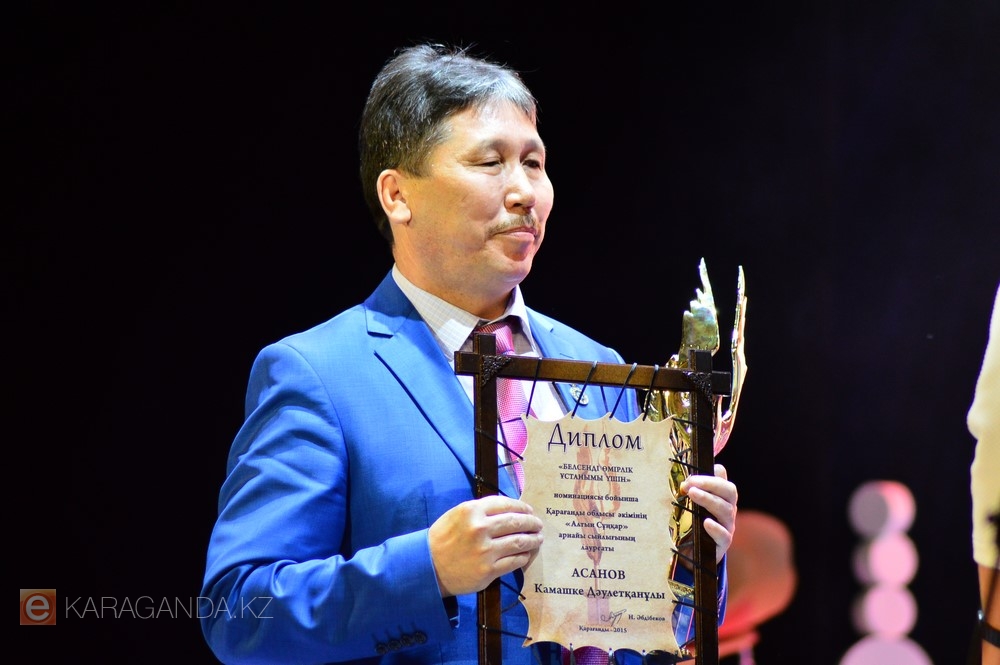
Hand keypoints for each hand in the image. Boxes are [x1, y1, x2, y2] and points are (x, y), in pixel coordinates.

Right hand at [429, 495, 543, 596]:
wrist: (428, 567)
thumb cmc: (443, 539)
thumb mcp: (457, 515)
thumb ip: (481, 510)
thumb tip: (508, 509)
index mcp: (472, 511)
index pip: (506, 504)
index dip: (521, 507)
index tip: (529, 510)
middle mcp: (480, 528)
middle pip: (516, 522)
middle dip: (531, 523)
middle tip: (538, 525)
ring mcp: (486, 551)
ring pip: (519, 542)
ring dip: (533, 540)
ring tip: (538, 539)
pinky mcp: (488, 570)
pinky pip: (514, 561)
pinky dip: (524, 557)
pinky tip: (526, 555)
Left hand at [679, 464, 737, 562]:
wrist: (694, 552)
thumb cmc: (694, 523)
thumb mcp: (692, 504)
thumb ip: (692, 490)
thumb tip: (686, 478)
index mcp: (722, 497)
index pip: (724, 481)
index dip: (712, 475)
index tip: (692, 476)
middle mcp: (728, 509)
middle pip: (729, 491)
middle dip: (710, 484)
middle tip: (690, 483)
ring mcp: (728, 526)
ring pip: (726, 510)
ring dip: (708, 500)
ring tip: (692, 494)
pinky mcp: (724, 543)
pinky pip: (724, 535)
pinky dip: (715, 528)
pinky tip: (706, 522)